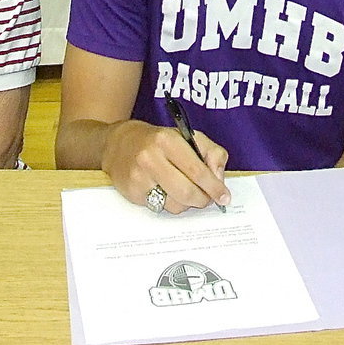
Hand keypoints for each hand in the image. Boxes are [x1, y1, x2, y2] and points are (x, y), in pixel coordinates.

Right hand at [102, 120, 229, 213]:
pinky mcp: (132, 193)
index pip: (196, 170)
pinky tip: (165, 190)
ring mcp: (139, 177)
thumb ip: (211, 152)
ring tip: (184, 190)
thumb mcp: (187, 136)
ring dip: (186, 203)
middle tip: (207, 198)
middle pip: (186, 191)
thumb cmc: (158, 141)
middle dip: (202, 199)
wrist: (119, 144)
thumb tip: (219, 178)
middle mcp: (151, 158)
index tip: (224, 196)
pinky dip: (169, 203)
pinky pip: (160, 208)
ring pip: (175, 204)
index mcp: (167, 140)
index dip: (214, 186)